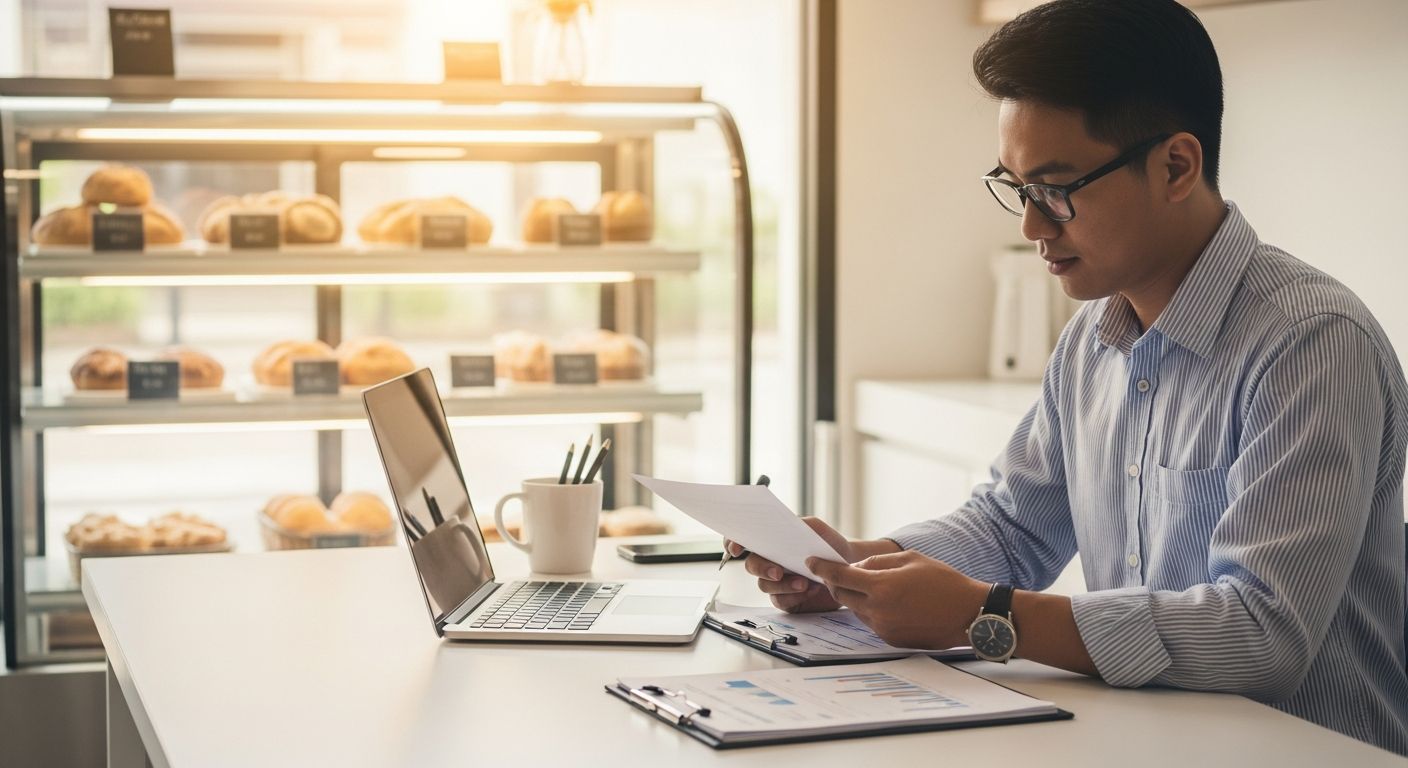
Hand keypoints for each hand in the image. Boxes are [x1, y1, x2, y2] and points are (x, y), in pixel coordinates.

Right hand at [724, 518, 856, 613]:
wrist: (849, 567)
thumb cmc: (829, 545)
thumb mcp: (816, 528)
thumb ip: (799, 524)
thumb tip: (786, 524)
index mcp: (771, 542)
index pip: (744, 540)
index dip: (733, 543)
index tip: (736, 548)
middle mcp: (769, 562)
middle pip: (751, 566)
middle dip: (762, 568)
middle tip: (778, 571)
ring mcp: (776, 582)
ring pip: (765, 585)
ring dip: (783, 584)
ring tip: (804, 583)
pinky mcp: (787, 599)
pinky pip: (780, 601)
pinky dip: (794, 596)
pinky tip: (810, 590)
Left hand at [806, 550, 987, 649]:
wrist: (969, 614)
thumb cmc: (944, 582)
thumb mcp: (910, 560)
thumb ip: (878, 563)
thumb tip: (856, 569)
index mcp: (882, 587)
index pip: (840, 576)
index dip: (822, 568)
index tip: (811, 562)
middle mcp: (878, 611)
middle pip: (842, 595)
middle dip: (836, 582)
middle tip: (839, 572)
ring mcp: (884, 628)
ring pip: (856, 609)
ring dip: (857, 597)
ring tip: (876, 586)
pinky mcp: (891, 640)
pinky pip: (871, 622)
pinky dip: (872, 610)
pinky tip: (891, 603)